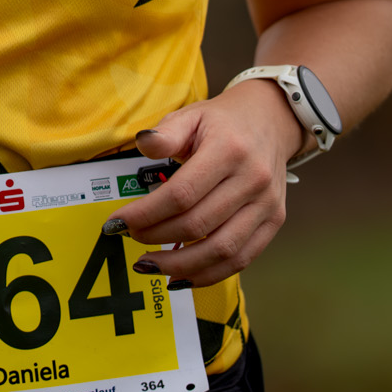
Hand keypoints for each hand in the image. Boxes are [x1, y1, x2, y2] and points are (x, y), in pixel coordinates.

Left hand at [106, 79, 306, 288]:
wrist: (271, 120)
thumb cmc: (223, 122)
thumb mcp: (191, 115)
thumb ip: (165, 133)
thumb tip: (143, 145)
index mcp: (228, 150)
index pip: (181, 194)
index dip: (145, 214)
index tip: (117, 222)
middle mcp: (252, 179)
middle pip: (197, 224)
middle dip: (155, 237)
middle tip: (128, 237)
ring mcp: (267, 204)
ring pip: (221, 250)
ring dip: (179, 265)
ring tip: (148, 264)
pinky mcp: (274, 221)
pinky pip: (242, 259)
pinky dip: (209, 274)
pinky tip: (181, 275)